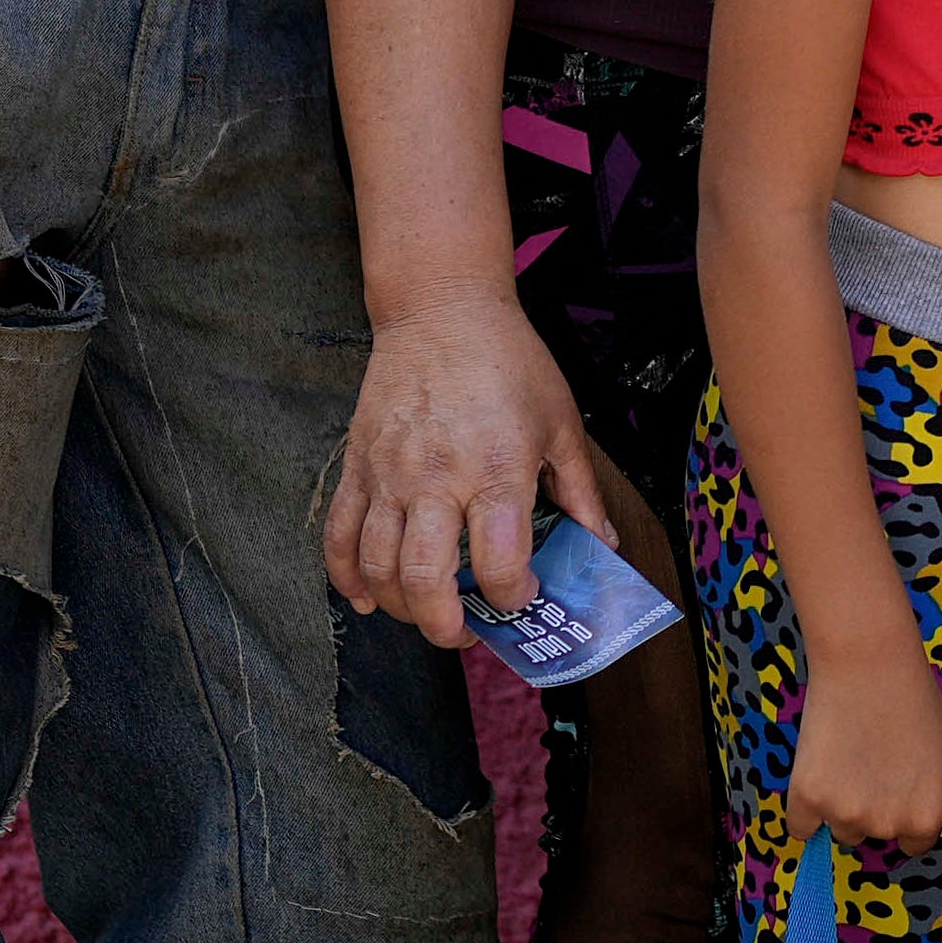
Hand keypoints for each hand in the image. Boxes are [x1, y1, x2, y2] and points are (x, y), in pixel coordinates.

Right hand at [322, 283, 610, 641]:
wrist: (442, 310)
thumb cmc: (510, 362)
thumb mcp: (561, 421)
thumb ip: (580, 490)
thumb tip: (602, 544)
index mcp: (496, 468)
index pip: (496, 561)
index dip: (511, 595)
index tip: (521, 597)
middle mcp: (436, 479)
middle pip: (425, 580)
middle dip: (446, 625)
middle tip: (467, 633)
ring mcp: (389, 475)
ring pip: (378, 567)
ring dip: (400, 608)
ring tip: (427, 615)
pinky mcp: (357, 466)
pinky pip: (339, 536)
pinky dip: (347, 577)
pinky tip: (367, 598)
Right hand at [785, 634, 941, 852]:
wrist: (869, 662)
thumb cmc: (914, 700)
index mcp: (925, 817)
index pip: (914, 842)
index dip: (907, 810)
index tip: (899, 781)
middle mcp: (886, 824)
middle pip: (874, 836)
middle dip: (874, 806)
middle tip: (874, 758)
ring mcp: (845, 814)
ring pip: (840, 829)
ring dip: (840, 805)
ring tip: (849, 755)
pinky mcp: (807, 799)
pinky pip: (801, 827)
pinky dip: (806, 808)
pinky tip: (820, 768)